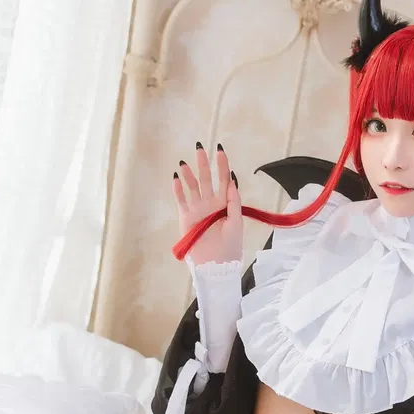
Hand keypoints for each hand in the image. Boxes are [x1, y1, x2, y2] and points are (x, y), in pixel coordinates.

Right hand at [173, 141, 242, 264]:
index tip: (220, 150)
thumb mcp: (237, 223)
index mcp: (224, 203)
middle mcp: (210, 204)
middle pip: (206, 179)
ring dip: (188, 174)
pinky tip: (176, 178)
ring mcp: (197, 210)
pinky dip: (178, 190)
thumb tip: (232, 181)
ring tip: (184, 162)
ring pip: (192, 187)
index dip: (222, 165)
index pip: (223, 179)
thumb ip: (234, 202)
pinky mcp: (186, 218)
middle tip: (200, 147)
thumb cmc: (230, 247)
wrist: (216, 266)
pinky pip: (181, 200)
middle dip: (203, 164)